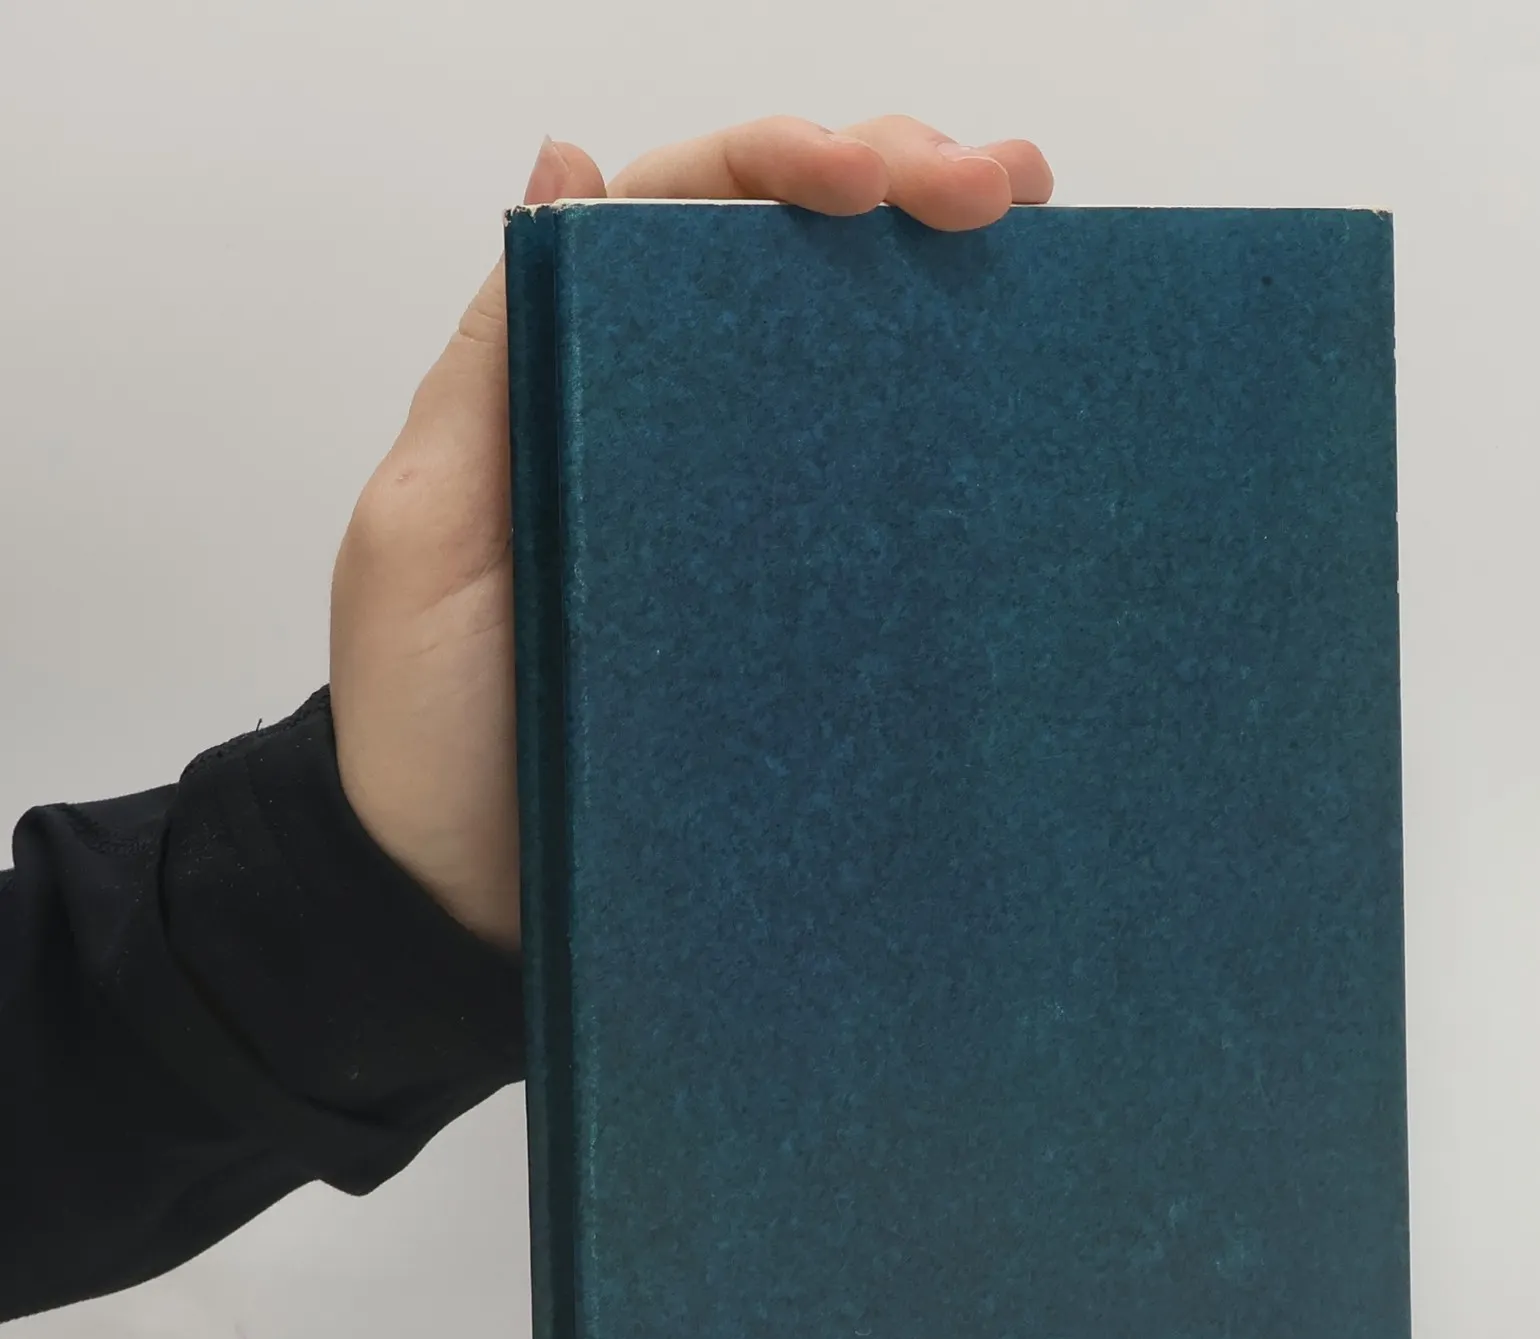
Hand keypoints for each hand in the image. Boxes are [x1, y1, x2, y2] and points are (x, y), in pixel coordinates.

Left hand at [328, 117, 1053, 949]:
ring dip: (947, 292)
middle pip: (792, 265)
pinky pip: (881, 520)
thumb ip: (493, 367)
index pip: (685, 213)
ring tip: (1039, 247)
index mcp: (577, 378)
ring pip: (854, 370)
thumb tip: (566, 162)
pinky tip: (1020, 414)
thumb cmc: (428, 725)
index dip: (781, 162)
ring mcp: (749, 523)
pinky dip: (952, 455)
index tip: (873, 172)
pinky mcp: (800, 621)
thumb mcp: (426, 535)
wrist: (471, 902)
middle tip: (1004, 188)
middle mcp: (676, 427)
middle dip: (900, 188)